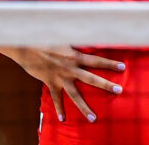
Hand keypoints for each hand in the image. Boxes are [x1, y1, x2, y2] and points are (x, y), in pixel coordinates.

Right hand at [2, 46, 124, 122]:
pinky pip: (56, 98)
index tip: (123, 67)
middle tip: (119, 90)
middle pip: (91, 78)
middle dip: (106, 85)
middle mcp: (70, 68)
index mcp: (74, 55)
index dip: (110, 63)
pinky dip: (58, 108)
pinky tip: (62, 119)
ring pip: (75, 95)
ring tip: (93, 118)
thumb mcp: (62, 36)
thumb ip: (75, 37)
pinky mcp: (50, 82)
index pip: (96, 59)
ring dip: (84, 107)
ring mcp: (60, 77)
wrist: (25, 46)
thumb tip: (86, 30)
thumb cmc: (44, 37)